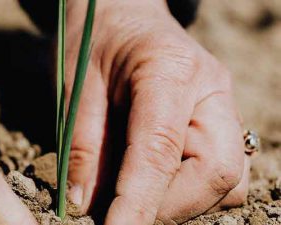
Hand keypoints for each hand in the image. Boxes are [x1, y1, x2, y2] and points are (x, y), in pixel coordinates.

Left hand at [65, 0, 248, 223]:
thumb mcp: (76, 87)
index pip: (161, 150)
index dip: (138, 201)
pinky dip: (185, 190)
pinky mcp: (218, 121)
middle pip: (215, 173)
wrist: (121, 15)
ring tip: (132, 192)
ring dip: (179, 202)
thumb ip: (83, 146)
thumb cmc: (94, 41)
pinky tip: (151, 178)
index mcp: (169, 70)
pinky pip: (218, 173)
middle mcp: (210, 90)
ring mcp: (221, 106)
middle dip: (167, 207)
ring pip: (225, 180)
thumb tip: (86, 205)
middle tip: (120, 213)